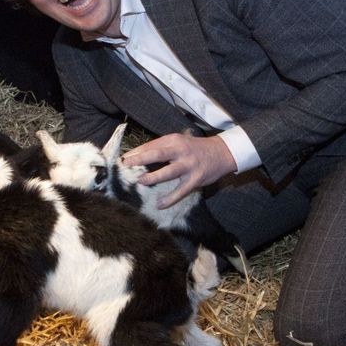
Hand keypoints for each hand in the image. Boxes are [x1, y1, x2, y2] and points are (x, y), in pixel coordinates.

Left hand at [121, 133, 236, 208]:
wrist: (222, 153)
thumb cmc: (195, 148)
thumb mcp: (179, 141)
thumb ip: (162, 147)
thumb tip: (139, 156)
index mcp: (174, 140)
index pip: (152, 145)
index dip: (137, 151)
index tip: (124, 158)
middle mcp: (181, 151)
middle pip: (158, 154)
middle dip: (140, 159)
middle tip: (126, 165)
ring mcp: (189, 166)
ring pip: (168, 172)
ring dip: (153, 177)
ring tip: (141, 181)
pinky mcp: (195, 179)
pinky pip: (180, 191)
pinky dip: (169, 199)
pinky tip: (159, 205)